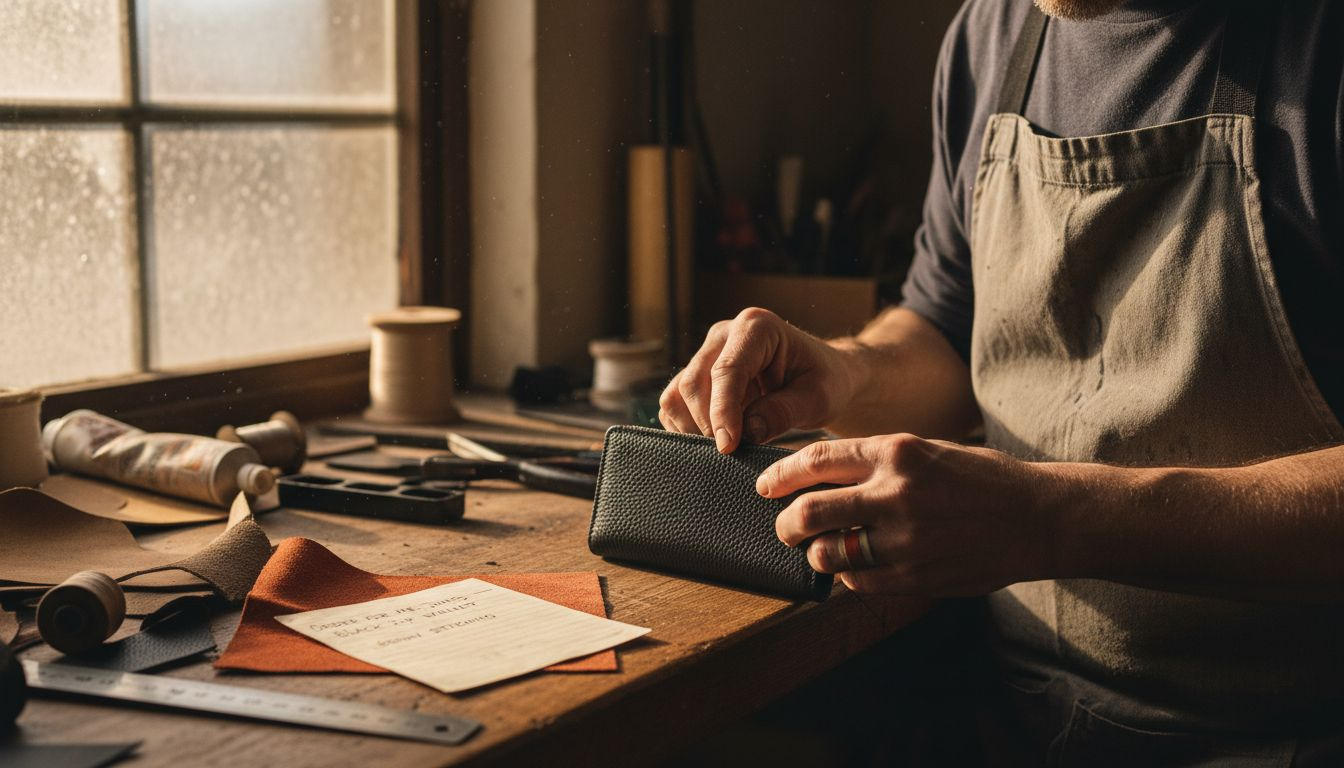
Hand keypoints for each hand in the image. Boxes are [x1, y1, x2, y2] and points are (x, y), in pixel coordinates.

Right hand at [658, 308, 863, 452]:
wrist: (821, 377)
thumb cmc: (823, 382)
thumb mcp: (818, 398)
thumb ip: (784, 412)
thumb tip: (748, 432)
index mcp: (756, 327)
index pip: (726, 370)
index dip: (722, 411)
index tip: (727, 446)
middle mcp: (724, 335)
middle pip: (693, 382)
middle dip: (707, 424)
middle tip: (732, 454)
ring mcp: (706, 353)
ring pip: (676, 394)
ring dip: (693, 428)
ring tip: (725, 448)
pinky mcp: (696, 374)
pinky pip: (674, 405)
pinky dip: (687, 428)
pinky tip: (716, 439)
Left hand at [762, 433, 1065, 595]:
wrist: (1038, 517)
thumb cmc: (981, 478)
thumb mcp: (928, 450)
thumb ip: (876, 462)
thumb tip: (818, 475)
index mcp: (897, 452)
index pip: (816, 460)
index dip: (781, 474)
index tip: (766, 485)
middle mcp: (896, 493)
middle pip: (809, 511)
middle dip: (786, 522)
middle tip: (785, 525)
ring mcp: (906, 539)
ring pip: (828, 552)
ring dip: (816, 553)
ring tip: (822, 548)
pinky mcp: (916, 575)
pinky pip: (858, 580)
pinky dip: (848, 574)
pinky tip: (857, 565)